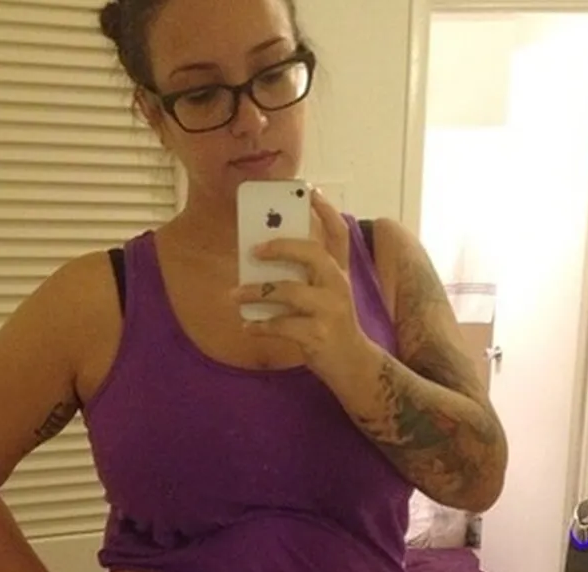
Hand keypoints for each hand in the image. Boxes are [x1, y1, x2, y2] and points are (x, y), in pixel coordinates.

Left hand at [231, 188, 371, 380]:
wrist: (353, 365)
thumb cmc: (332, 326)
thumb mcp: (326, 296)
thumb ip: (304, 277)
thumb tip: (262, 262)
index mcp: (340, 273)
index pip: (338, 233)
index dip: (325, 209)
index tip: (309, 190)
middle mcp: (338, 286)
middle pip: (312, 253)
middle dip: (280, 246)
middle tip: (253, 251)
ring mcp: (330, 310)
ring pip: (288, 291)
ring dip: (255, 292)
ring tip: (234, 295)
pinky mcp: (318, 335)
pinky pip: (281, 325)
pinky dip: (259, 325)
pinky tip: (247, 325)